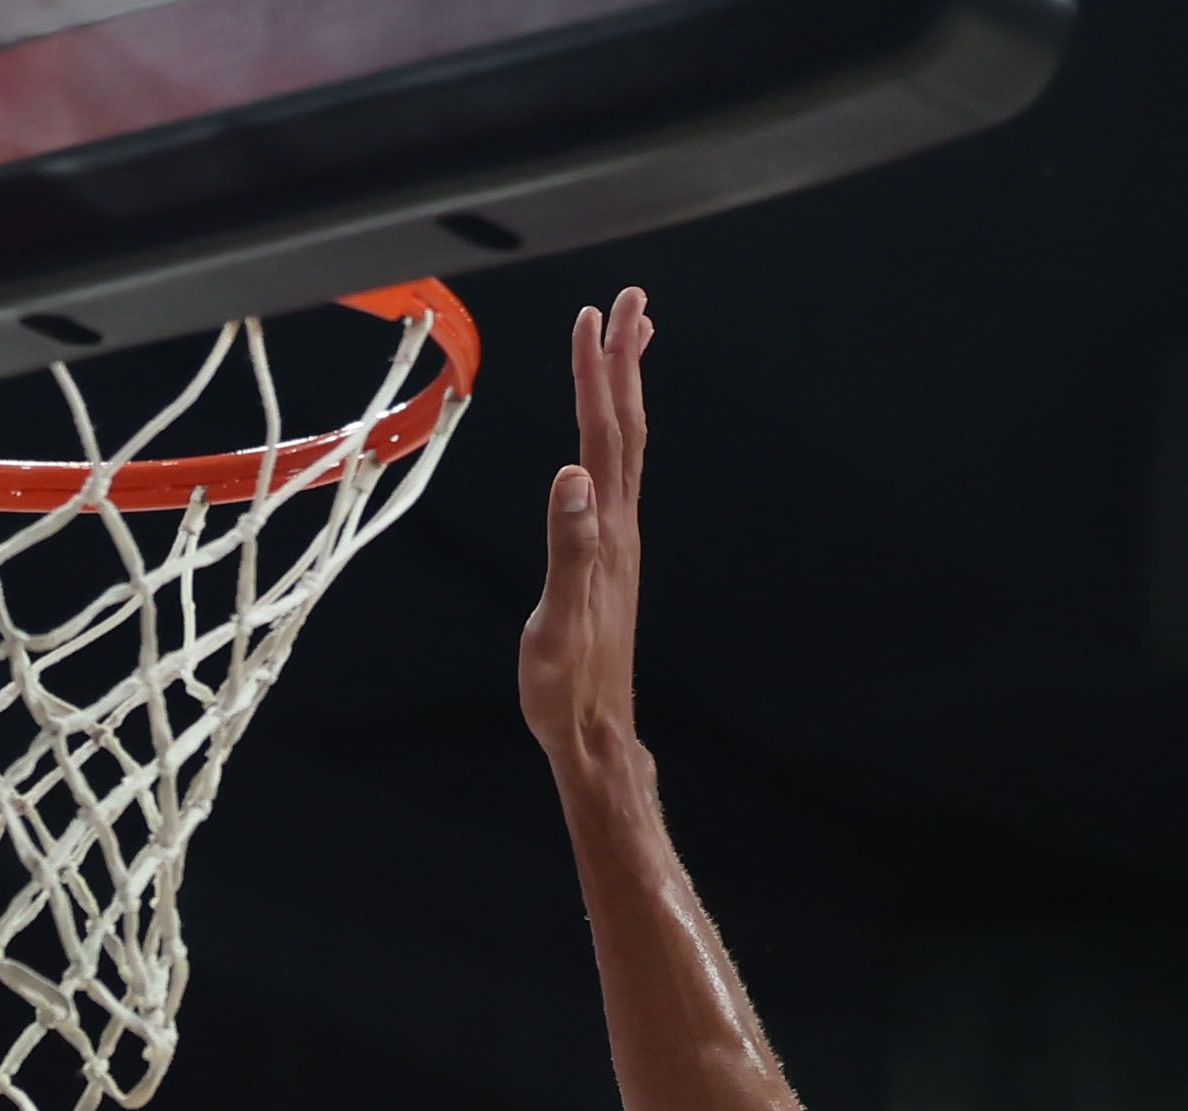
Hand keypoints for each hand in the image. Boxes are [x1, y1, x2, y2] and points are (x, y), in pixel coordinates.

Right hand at [512, 288, 654, 770]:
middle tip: (628, 301)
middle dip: (623, 360)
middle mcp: (619, 525)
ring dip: (626, 391)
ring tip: (629, 343)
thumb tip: (572, 477)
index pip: (601, 435)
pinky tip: (606, 436)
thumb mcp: (558, 620)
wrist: (593, 732)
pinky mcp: (609, 556)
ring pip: (626, 447)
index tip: (592, 319)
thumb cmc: (566, 687)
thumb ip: (568, 548)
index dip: (596, 374)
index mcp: (604, 531)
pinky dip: (616, 436)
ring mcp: (617, 540)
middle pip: (625, 427)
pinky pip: (618, 476)